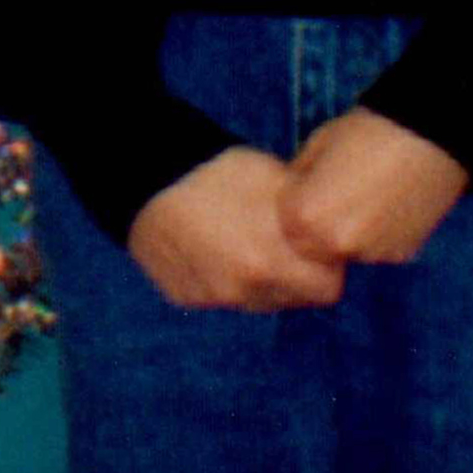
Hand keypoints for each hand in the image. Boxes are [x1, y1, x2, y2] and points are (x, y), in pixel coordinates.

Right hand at [126, 147, 349, 311]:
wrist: (143, 177)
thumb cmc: (217, 171)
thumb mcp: (275, 180)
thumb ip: (309, 216)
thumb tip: (330, 232)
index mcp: (271, 263)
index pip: (327, 291)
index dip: (325, 267)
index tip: (314, 245)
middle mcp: (243, 291)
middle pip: (292, 300)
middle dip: (294, 275)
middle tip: (279, 240)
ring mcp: (212, 298)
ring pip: (257, 301)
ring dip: (260, 280)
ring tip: (244, 239)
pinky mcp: (186, 298)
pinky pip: (221, 296)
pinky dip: (224, 278)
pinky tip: (213, 246)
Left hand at [274, 109, 469, 271]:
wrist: (431, 136)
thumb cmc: (367, 132)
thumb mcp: (317, 146)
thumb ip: (298, 179)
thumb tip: (292, 193)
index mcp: (306, 215)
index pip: (283, 224)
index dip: (294, 202)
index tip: (307, 185)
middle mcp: (334, 243)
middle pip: (311, 248)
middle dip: (316, 226)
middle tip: (335, 194)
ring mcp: (369, 253)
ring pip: (344, 251)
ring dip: (347, 233)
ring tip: (365, 195)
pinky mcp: (398, 255)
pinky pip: (375, 249)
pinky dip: (375, 234)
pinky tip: (386, 203)